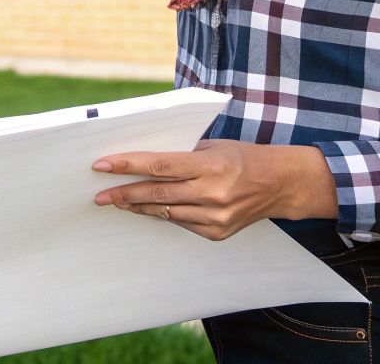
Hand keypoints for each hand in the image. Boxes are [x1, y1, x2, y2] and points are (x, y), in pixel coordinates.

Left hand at [90, 139, 338, 240]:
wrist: (280, 185)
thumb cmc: (242, 158)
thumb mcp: (212, 146)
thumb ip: (180, 154)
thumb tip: (141, 160)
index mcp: (209, 165)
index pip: (159, 165)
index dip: (127, 166)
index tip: (101, 166)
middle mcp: (212, 193)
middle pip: (156, 194)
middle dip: (123, 194)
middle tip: (99, 196)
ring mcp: (215, 216)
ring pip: (164, 213)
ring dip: (138, 207)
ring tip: (117, 202)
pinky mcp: (217, 233)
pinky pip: (180, 223)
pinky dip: (163, 215)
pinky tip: (149, 209)